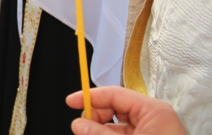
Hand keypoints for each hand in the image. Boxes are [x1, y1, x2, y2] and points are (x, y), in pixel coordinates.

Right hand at [66, 87, 185, 134]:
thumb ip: (101, 134)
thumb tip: (79, 124)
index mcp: (152, 111)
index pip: (114, 94)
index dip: (90, 97)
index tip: (72, 102)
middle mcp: (152, 118)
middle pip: (114, 109)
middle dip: (95, 118)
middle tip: (81, 129)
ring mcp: (150, 131)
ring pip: (116, 125)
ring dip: (101, 130)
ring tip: (88, 134)